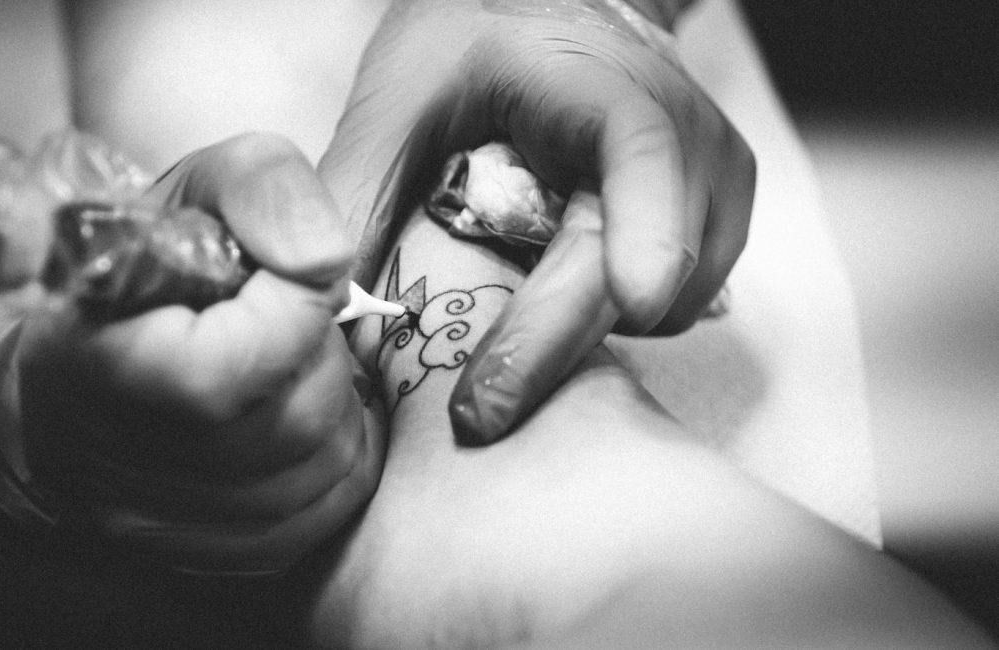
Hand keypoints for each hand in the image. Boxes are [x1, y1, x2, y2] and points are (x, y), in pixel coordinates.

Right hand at [19, 133, 385, 574]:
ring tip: (281, 366)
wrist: (75, 389)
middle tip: (278, 321)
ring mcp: (180, 528)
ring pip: (328, 460)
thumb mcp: (188, 196)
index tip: (278, 274)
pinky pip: (333, 503)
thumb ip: (260, 188)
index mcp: (106, 369)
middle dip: (315, 351)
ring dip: (330, 397)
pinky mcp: (220, 556)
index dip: (294, 298)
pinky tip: (292, 413)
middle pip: (302, 412)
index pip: (246, 355)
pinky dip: (334, 450)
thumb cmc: (137, 282)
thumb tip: (325, 256)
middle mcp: (136, 470)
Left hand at [320, 0, 753, 442]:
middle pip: (647, 266)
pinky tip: (550, 293)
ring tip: (508, 320)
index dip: (642, 237)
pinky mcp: (718, 224)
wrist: (546, 22)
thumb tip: (321, 311)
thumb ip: (356, 195)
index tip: (629, 305)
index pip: (643, 157)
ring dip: (580, 334)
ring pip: (664, 306)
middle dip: (556, 349)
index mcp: (609, 88)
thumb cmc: (471, 49)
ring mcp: (715, 184)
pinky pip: (676, 308)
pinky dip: (608, 320)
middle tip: (475, 416)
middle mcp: (686, 138)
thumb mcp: (398, 100)